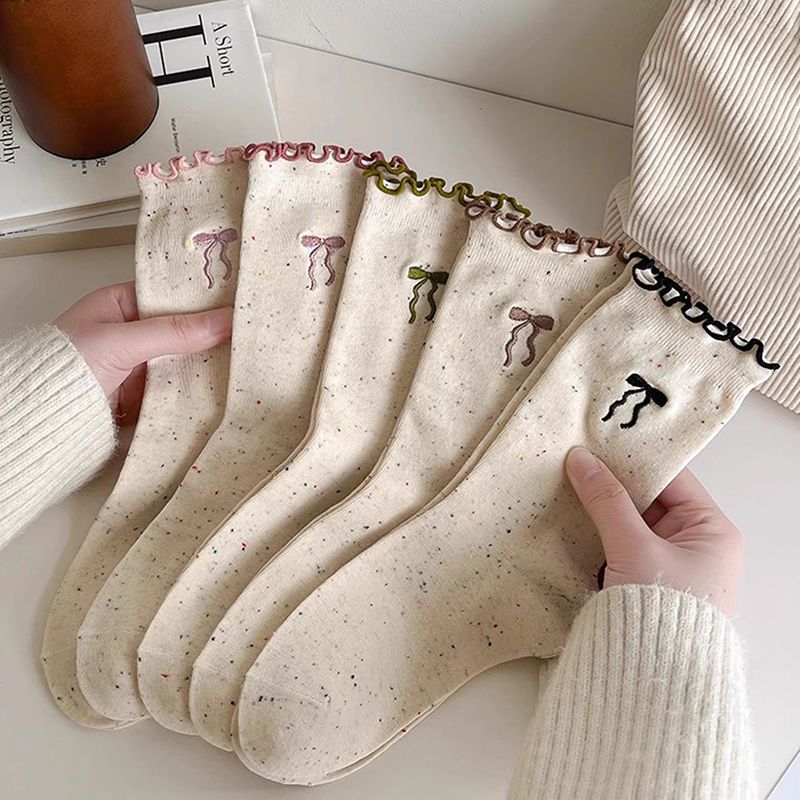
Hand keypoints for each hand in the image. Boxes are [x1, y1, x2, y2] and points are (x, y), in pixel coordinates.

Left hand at [55, 282, 232, 424]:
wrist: (41, 422)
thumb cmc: (62, 370)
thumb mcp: (121, 342)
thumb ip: (172, 331)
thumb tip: (222, 320)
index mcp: (121, 305)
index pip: (171, 295)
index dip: (203, 297)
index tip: (236, 298)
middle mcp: (133, 333)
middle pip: (183, 330)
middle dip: (212, 333)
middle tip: (249, 330)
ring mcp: (140, 366)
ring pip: (185, 360)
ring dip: (208, 363)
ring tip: (245, 357)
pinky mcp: (146, 396)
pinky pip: (180, 389)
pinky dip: (198, 390)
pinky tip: (223, 386)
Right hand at [565, 447, 741, 615]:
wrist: (654, 680)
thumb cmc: (662, 611)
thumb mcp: (634, 547)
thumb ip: (606, 500)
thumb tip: (581, 460)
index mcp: (711, 530)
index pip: (672, 478)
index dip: (635, 459)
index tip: (600, 442)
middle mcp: (695, 544)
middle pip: (649, 499)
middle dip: (612, 484)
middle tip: (577, 461)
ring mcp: (669, 564)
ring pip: (630, 523)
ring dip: (601, 510)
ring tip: (568, 483)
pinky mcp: (645, 582)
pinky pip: (620, 546)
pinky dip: (598, 535)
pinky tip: (571, 519)